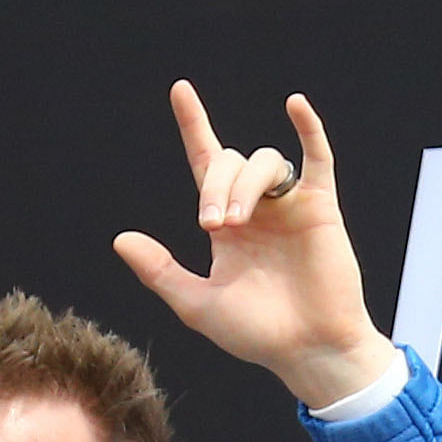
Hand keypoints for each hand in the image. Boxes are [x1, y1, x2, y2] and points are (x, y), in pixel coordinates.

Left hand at [112, 82, 390, 412]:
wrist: (307, 350)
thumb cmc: (257, 334)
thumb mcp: (197, 304)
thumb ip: (160, 271)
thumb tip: (121, 239)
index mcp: (227, 226)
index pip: (206, 163)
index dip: (194, 126)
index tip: (180, 90)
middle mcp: (257, 209)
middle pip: (229, 164)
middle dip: (214, 188)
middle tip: (213, 225)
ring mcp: (289, 206)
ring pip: (264, 161)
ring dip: (243, 184)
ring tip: (235, 221)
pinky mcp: (320, 207)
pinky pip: (317, 156)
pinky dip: (308, 128)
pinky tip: (294, 105)